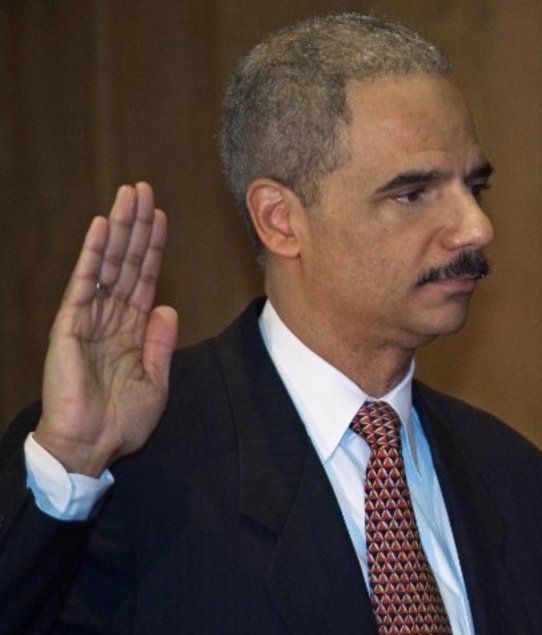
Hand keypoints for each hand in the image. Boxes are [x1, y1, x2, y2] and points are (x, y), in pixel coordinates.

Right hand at [32, 183, 177, 475]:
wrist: (90, 447)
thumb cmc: (120, 421)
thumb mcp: (156, 380)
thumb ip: (160, 342)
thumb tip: (168, 306)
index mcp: (131, 330)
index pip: (145, 278)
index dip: (154, 247)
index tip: (162, 216)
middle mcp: (110, 317)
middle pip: (126, 261)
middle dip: (136, 225)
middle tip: (143, 188)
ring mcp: (89, 318)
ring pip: (107, 264)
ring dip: (118, 228)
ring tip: (127, 195)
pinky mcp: (70, 325)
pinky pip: (84, 283)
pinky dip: (93, 254)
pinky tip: (101, 227)